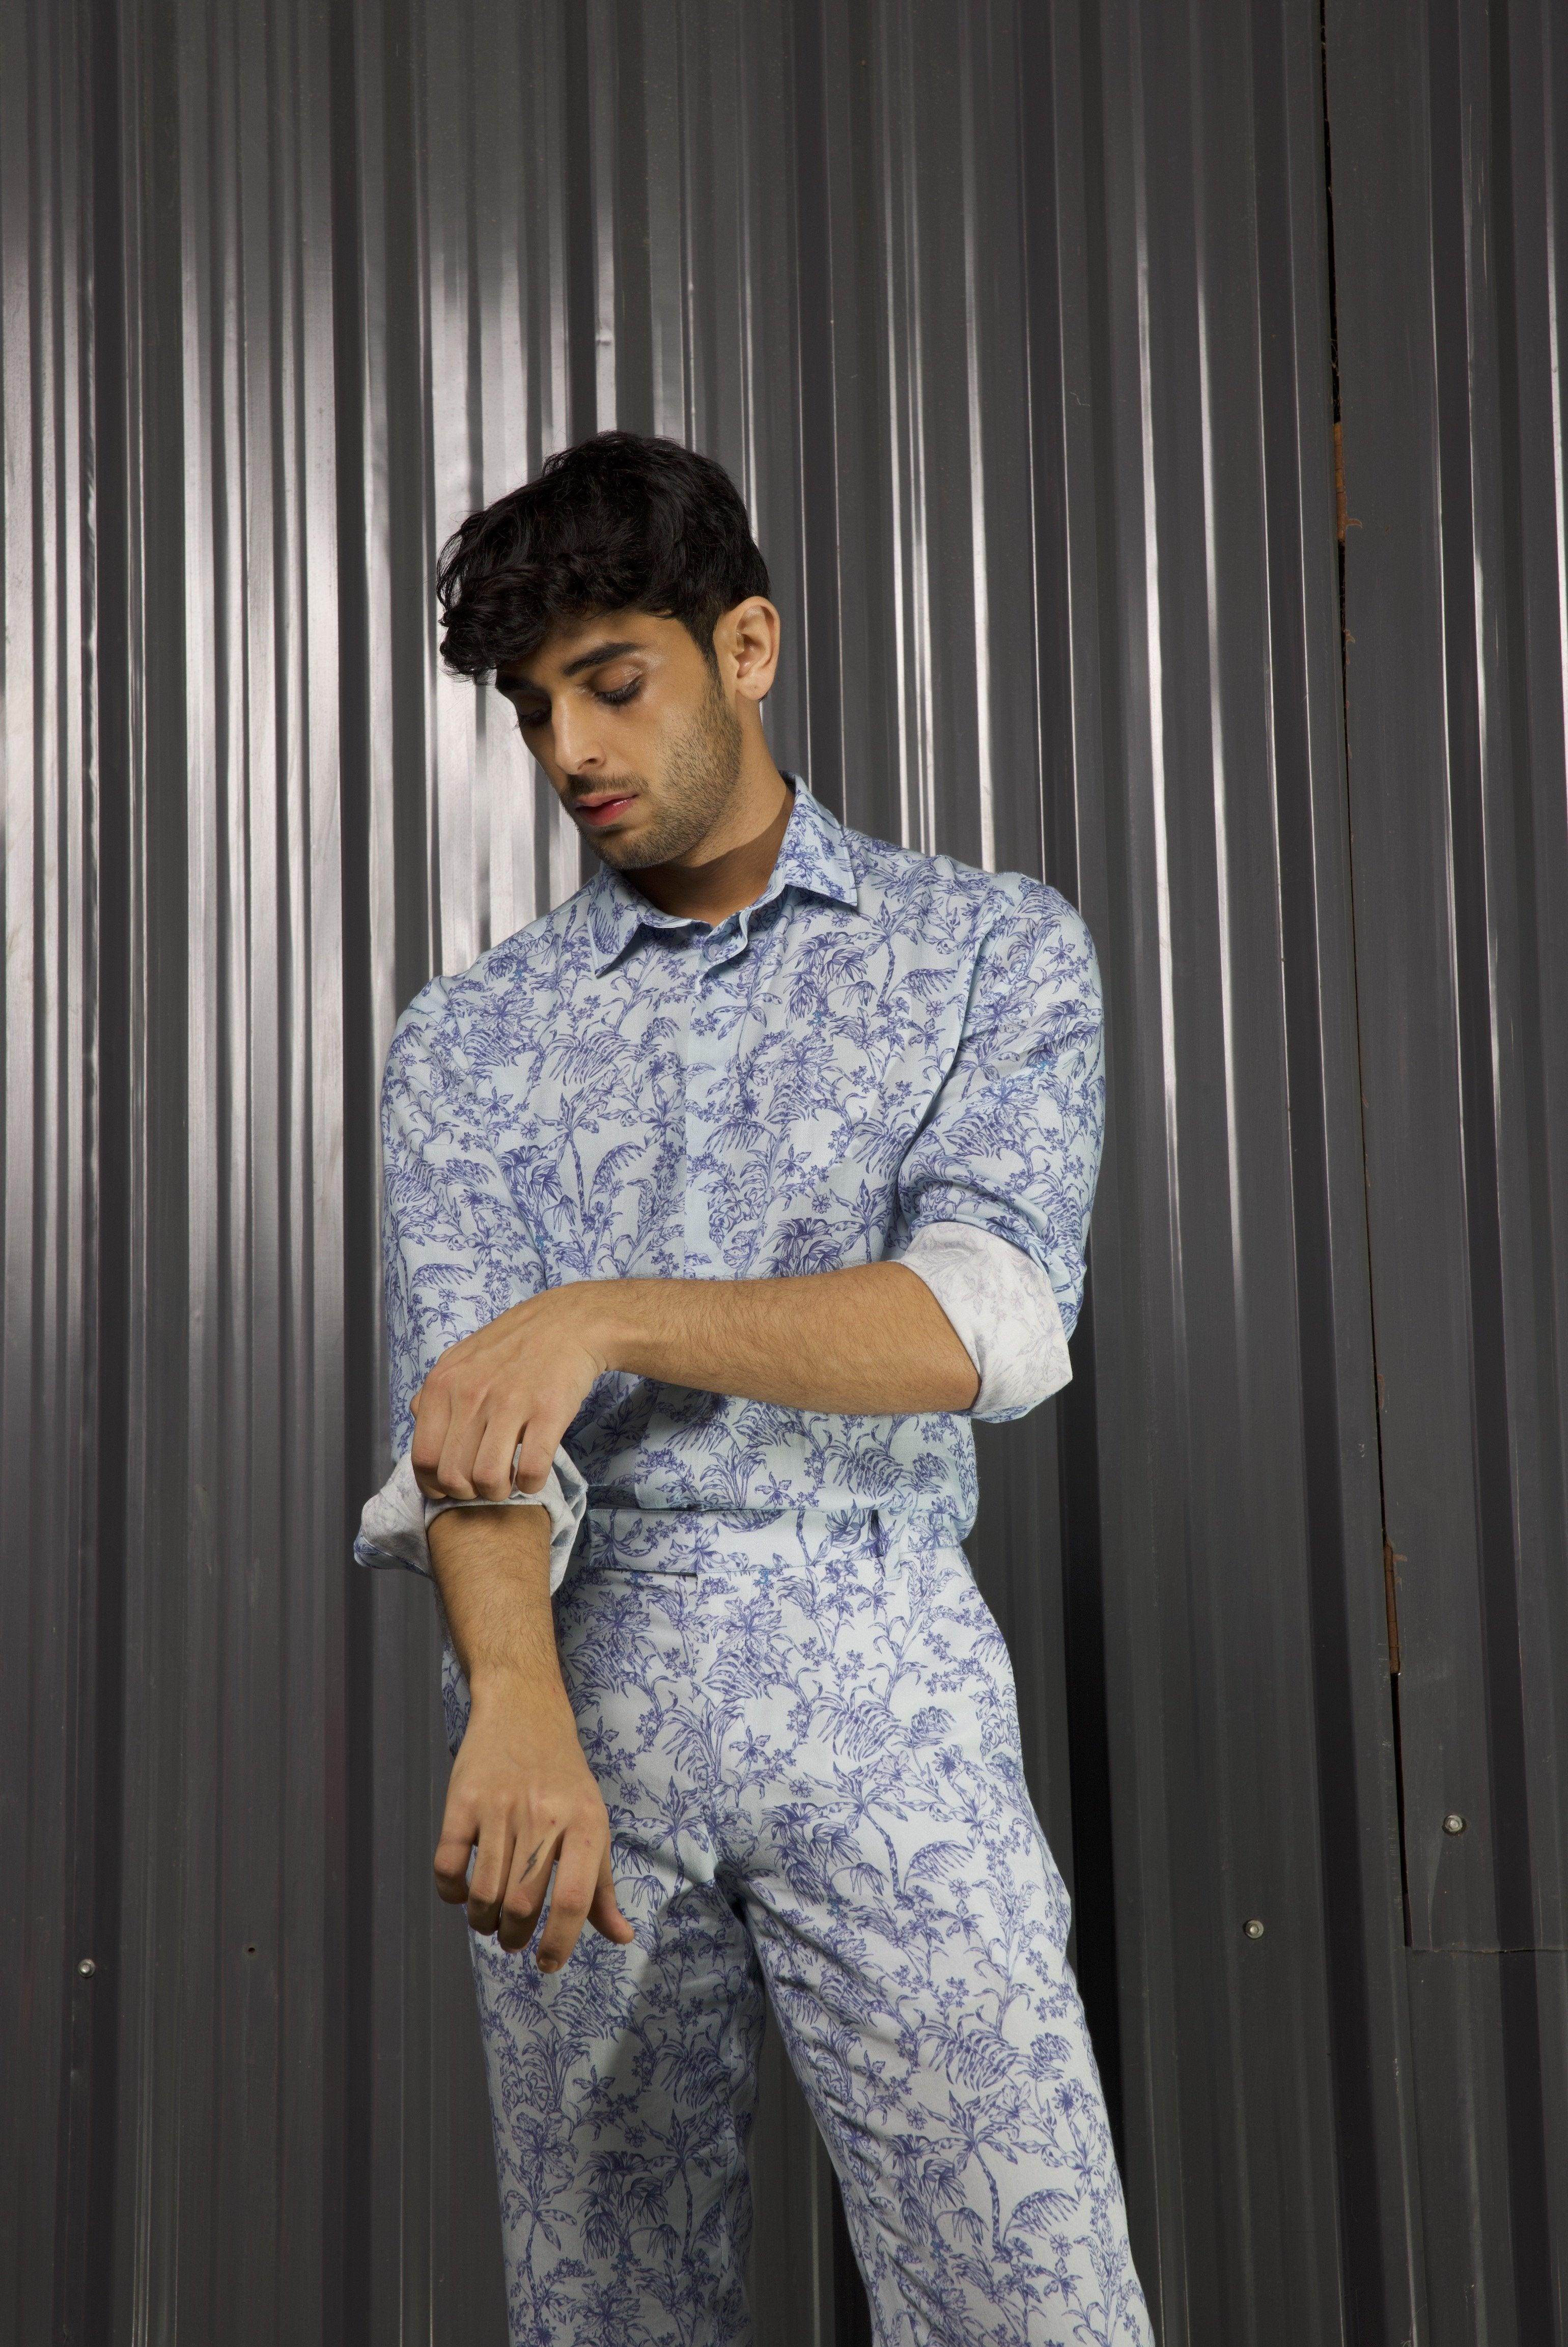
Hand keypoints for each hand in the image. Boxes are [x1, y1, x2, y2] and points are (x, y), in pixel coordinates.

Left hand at [412, 1286, 615, 1501]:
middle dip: (469, 1493)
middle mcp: (471, 1394)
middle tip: (485, 1483)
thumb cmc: (514, 1345)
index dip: (436, 1485)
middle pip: (454, 1476)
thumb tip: (419, 1417)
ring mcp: (510, 1403)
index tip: (453, 1487)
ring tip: (510, 1480)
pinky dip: (531, 1484)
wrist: (568, 1322)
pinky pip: (531, 1470)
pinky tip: (534, 1474)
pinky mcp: (548, 1412)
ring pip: (488, 1479)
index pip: (423, 1459)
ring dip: (499, 1492)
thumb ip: (436, 1391)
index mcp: (444, 1384)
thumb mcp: (462, 1358)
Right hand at [434, 1671, 635, 1967]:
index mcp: (587, 1824)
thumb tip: (621, 1938)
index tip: (547, 1965)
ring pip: (484, 1892)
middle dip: (515, 1937)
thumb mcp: (594, 1823)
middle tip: (513, 1939)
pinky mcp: (462, 1800)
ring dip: (483, 1921)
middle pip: (524, 1904)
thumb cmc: (564, 1777)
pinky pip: (448, 1866)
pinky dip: (451, 1893)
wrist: (524, 1709)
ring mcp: (500, 1806)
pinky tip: (462, 1892)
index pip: (575, 1900)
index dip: (560, 1943)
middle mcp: (545, 1815)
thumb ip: (603, 1886)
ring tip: (489, 1921)